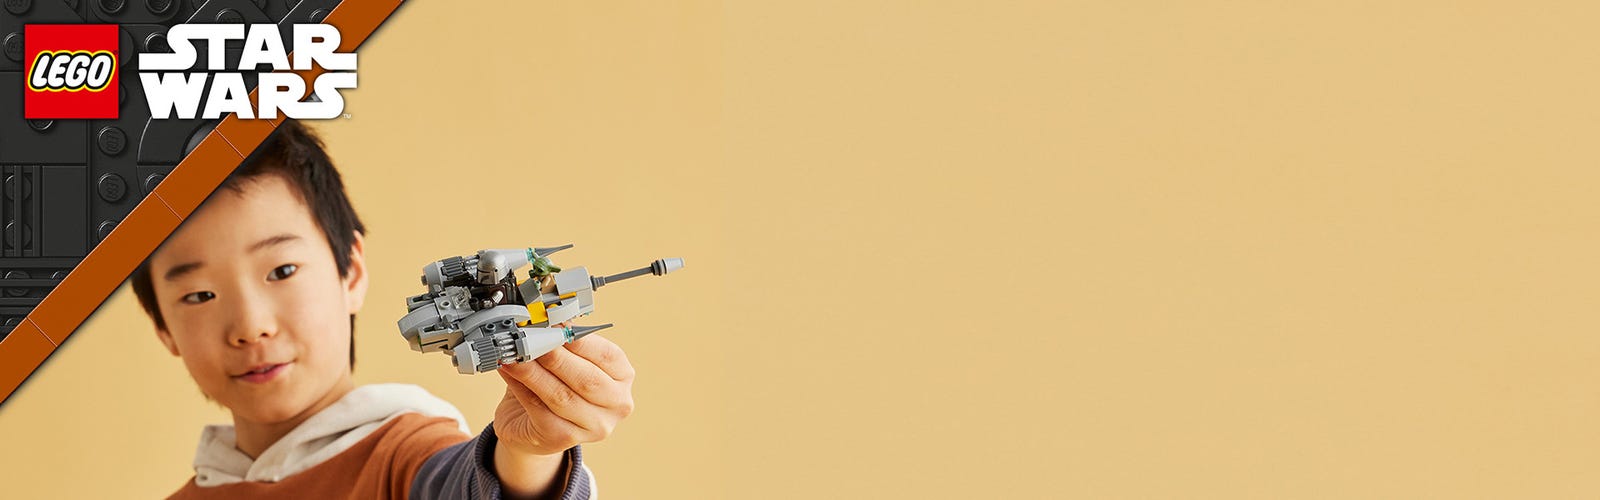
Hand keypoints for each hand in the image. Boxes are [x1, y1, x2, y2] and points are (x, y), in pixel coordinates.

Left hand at [494, 333, 636, 456]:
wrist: (533, 425)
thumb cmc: (555, 385)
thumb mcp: (564, 361)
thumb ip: (559, 345)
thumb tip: (539, 326)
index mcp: (622, 377)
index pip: (608, 356)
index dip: (581, 340)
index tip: (556, 326)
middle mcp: (617, 404)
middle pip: (587, 379)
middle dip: (556, 357)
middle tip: (532, 340)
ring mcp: (594, 426)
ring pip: (562, 396)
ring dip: (534, 372)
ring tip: (514, 355)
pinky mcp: (566, 439)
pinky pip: (541, 411)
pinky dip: (522, 388)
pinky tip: (509, 372)